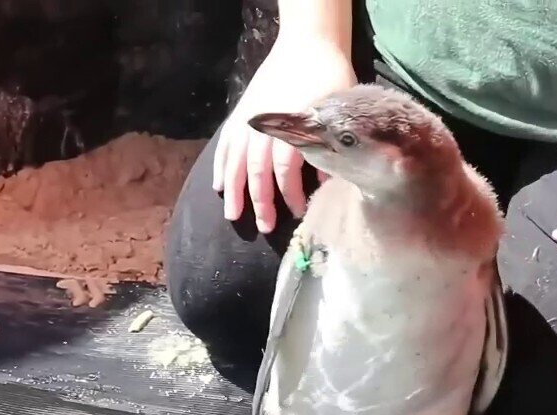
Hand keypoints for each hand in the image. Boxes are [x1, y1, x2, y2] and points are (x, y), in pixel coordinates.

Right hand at [213, 34, 355, 233]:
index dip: (290, 193)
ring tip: (233, 215)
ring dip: (234, 190)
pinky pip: (225, 144)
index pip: (285, 168)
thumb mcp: (337, 111)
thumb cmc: (329, 78)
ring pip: (235, 161)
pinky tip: (218, 186)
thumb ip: (331, 145)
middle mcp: (263, 125)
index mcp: (289, 125)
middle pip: (257, 170)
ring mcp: (248, 120)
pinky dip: (220, 166)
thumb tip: (328, 181)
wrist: (307, 45)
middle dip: (260, 201)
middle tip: (265, 227)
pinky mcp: (240, 114)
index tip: (299, 211)